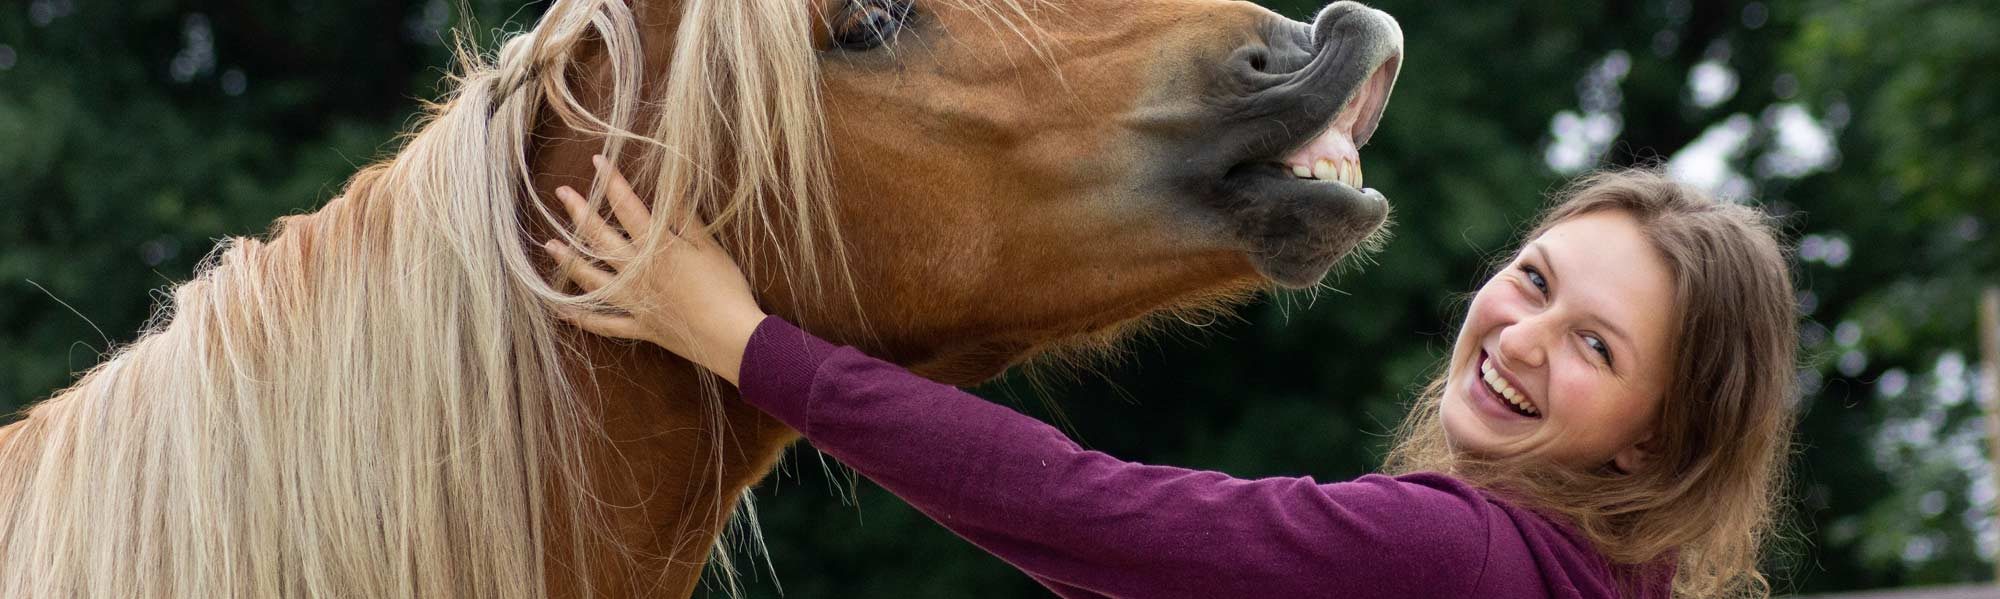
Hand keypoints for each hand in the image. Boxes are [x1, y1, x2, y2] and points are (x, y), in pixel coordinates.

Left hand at [543, 155, 767, 384]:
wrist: (731, 337)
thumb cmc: (725, 288)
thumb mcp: (709, 247)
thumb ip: (686, 217)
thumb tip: (670, 183)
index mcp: (656, 247)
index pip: (628, 207)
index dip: (611, 182)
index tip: (596, 162)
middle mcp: (637, 272)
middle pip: (600, 238)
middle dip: (580, 213)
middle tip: (561, 193)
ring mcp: (634, 301)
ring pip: (592, 279)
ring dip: (570, 261)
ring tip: (550, 245)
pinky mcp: (639, 325)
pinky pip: (604, 323)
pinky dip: (583, 318)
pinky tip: (562, 311)